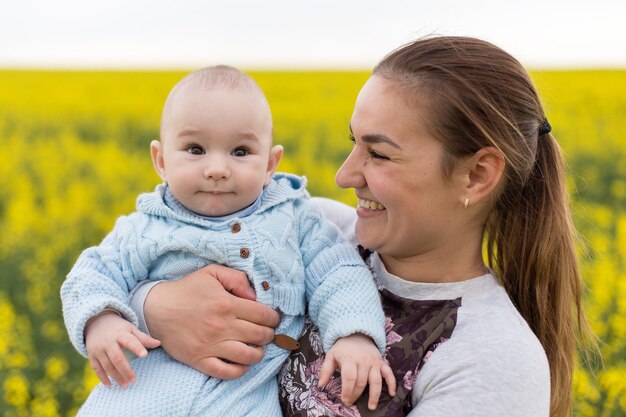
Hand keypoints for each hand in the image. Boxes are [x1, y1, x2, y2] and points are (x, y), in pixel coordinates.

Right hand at [85, 311, 160, 387]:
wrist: (96, 322)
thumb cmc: (119, 328)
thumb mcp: (131, 329)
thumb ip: (143, 338)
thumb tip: (159, 343)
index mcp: (120, 334)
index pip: (130, 341)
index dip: (137, 347)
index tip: (145, 355)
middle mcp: (108, 342)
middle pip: (117, 358)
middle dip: (126, 370)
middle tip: (134, 380)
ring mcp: (98, 349)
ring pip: (107, 365)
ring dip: (116, 376)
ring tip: (125, 385)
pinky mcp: (91, 355)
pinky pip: (96, 368)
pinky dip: (102, 378)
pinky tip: (109, 385)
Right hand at [144, 264, 280, 379]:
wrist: (157, 308)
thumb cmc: (187, 289)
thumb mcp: (212, 273)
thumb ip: (237, 279)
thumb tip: (255, 295)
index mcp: (227, 304)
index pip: (264, 315)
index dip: (274, 318)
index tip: (273, 319)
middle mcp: (222, 326)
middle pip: (260, 336)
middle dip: (269, 334)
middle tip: (267, 333)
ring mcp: (211, 345)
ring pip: (248, 356)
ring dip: (259, 353)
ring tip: (257, 348)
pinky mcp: (200, 360)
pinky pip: (227, 372)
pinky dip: (240, 370)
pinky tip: (242, 363)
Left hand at [319, 334, 395, 409]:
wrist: (357, 333)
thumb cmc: (343, 348)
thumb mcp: (331, 355)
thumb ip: (325, 370)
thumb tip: (320, 385)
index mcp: (349, 359)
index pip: (349, 377)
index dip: (347, 391)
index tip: (344, 400)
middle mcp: (363, 361)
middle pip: (361, 382)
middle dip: (356, 395)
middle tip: (351, 403)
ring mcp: (374, 362)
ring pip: (376, 380)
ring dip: (374, 395)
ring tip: (371, 406)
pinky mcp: (381, 362)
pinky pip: (389, 373)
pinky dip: (392, 383)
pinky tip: (392, 393)